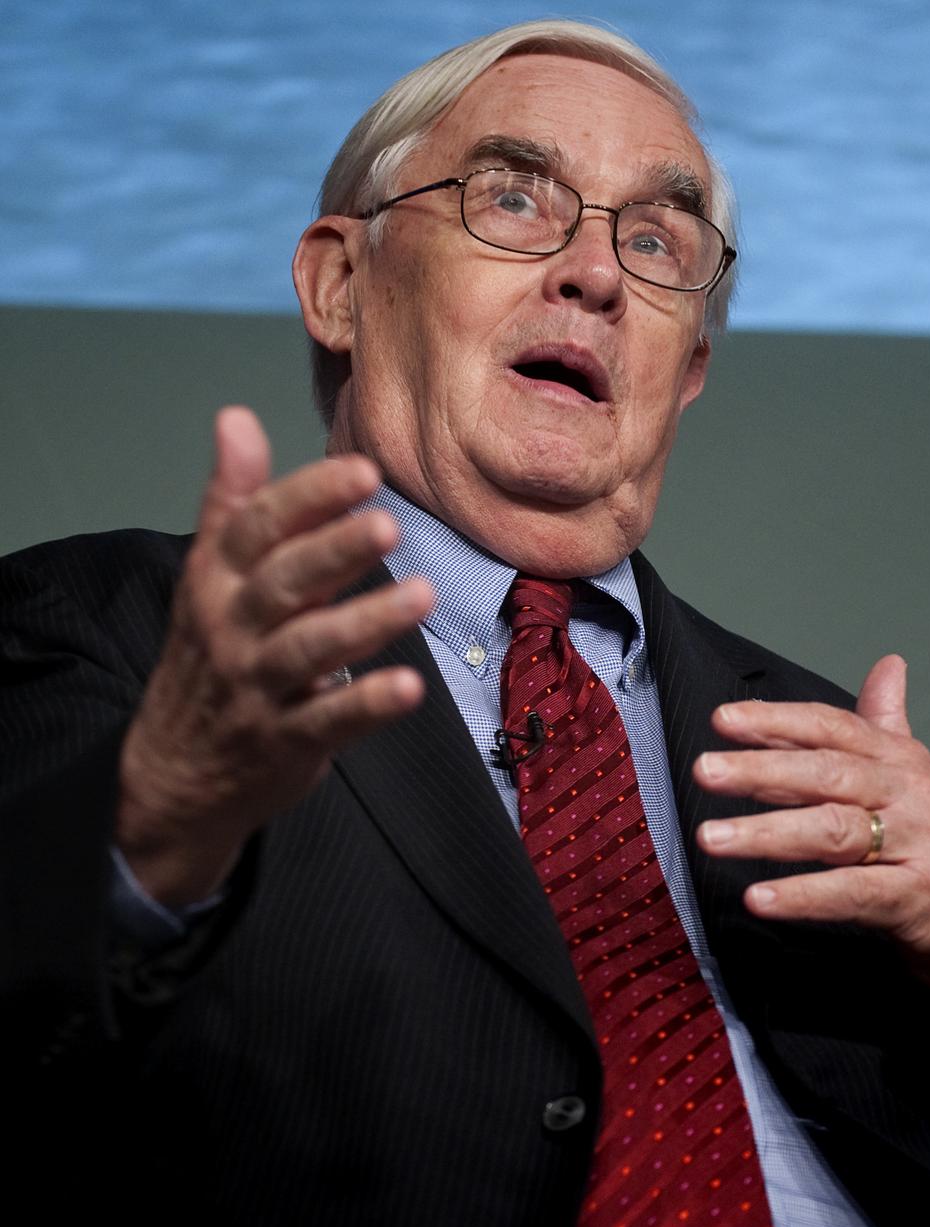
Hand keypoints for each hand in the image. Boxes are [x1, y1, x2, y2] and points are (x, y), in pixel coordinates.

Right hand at [117, 407, 432, 904]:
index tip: (363, 471)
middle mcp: (232, 630)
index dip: (307, 498)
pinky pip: (328, 720)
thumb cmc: (209, 659)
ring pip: (310, 649)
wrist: (172, 774)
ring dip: (365, 621)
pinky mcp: (285, 741)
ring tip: (423, 593)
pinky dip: (368, 704)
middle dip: (333, 551)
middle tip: (387, 524)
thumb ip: (235, 502)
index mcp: (216, 581)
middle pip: (282, 583)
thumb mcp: (211, 579)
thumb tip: (236, 416)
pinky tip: (410, 686)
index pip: (255, 528)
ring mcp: (257, 688)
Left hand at [694, 655, 929, 1029]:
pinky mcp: (916, 899)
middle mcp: (910, 793)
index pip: (831, 727)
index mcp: (900, 759)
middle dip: (761, 770)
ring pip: (832, 831)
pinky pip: (852, 893)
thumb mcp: (912, 780)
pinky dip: (802, 896)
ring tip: (712, 836)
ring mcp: (916, 845)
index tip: (723, 720)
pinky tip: (760, 897)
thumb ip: (885, 723)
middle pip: (826, 773)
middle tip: (706, 770)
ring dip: (766, 833)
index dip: (776, 720)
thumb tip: (888, 665)